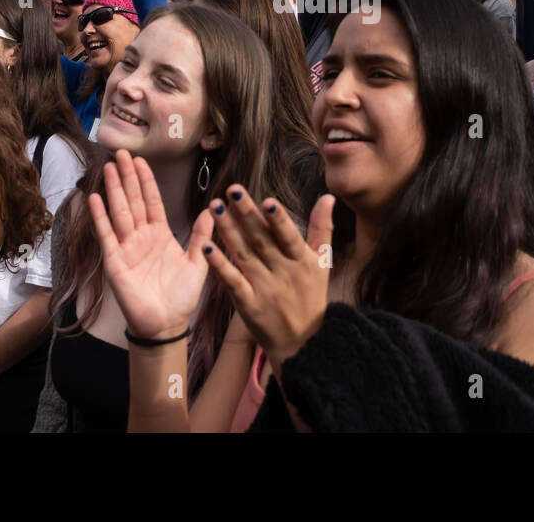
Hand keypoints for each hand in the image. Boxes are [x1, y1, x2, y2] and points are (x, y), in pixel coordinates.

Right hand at [85, 150, 213, 340]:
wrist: (167, 324)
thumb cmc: (181, 296)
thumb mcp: (198, 262)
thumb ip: (201, 236)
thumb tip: (211, 210)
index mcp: (160, 234)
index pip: (151, 201)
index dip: (145, 180)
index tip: (140, 159)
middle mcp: (141, 237)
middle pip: (132, 200)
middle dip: (127, 177)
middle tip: (120, 152)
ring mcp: (126, 248)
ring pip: (119, 212)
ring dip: (113, 190)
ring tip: (109, 168)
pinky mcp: (115, 262)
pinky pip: (107, 236)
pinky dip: (100, 217)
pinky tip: (94, 198)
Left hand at [205, 187, 333, 376]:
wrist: (302, 343)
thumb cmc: (312, 297)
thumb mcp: (322, 263)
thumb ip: (322, 228)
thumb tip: (327, 197)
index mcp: (302, 261)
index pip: (289, 237)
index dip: (279, 220)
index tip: (267, 200)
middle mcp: (283, 273)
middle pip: (262, 240)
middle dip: (246, 215)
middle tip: (232, 191)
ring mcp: (263, 289)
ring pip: (244, 255)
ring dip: (228, 231)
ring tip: (215, 208)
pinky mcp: (247, 304)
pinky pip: (232, 282)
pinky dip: (220, 265)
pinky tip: (206, 248)